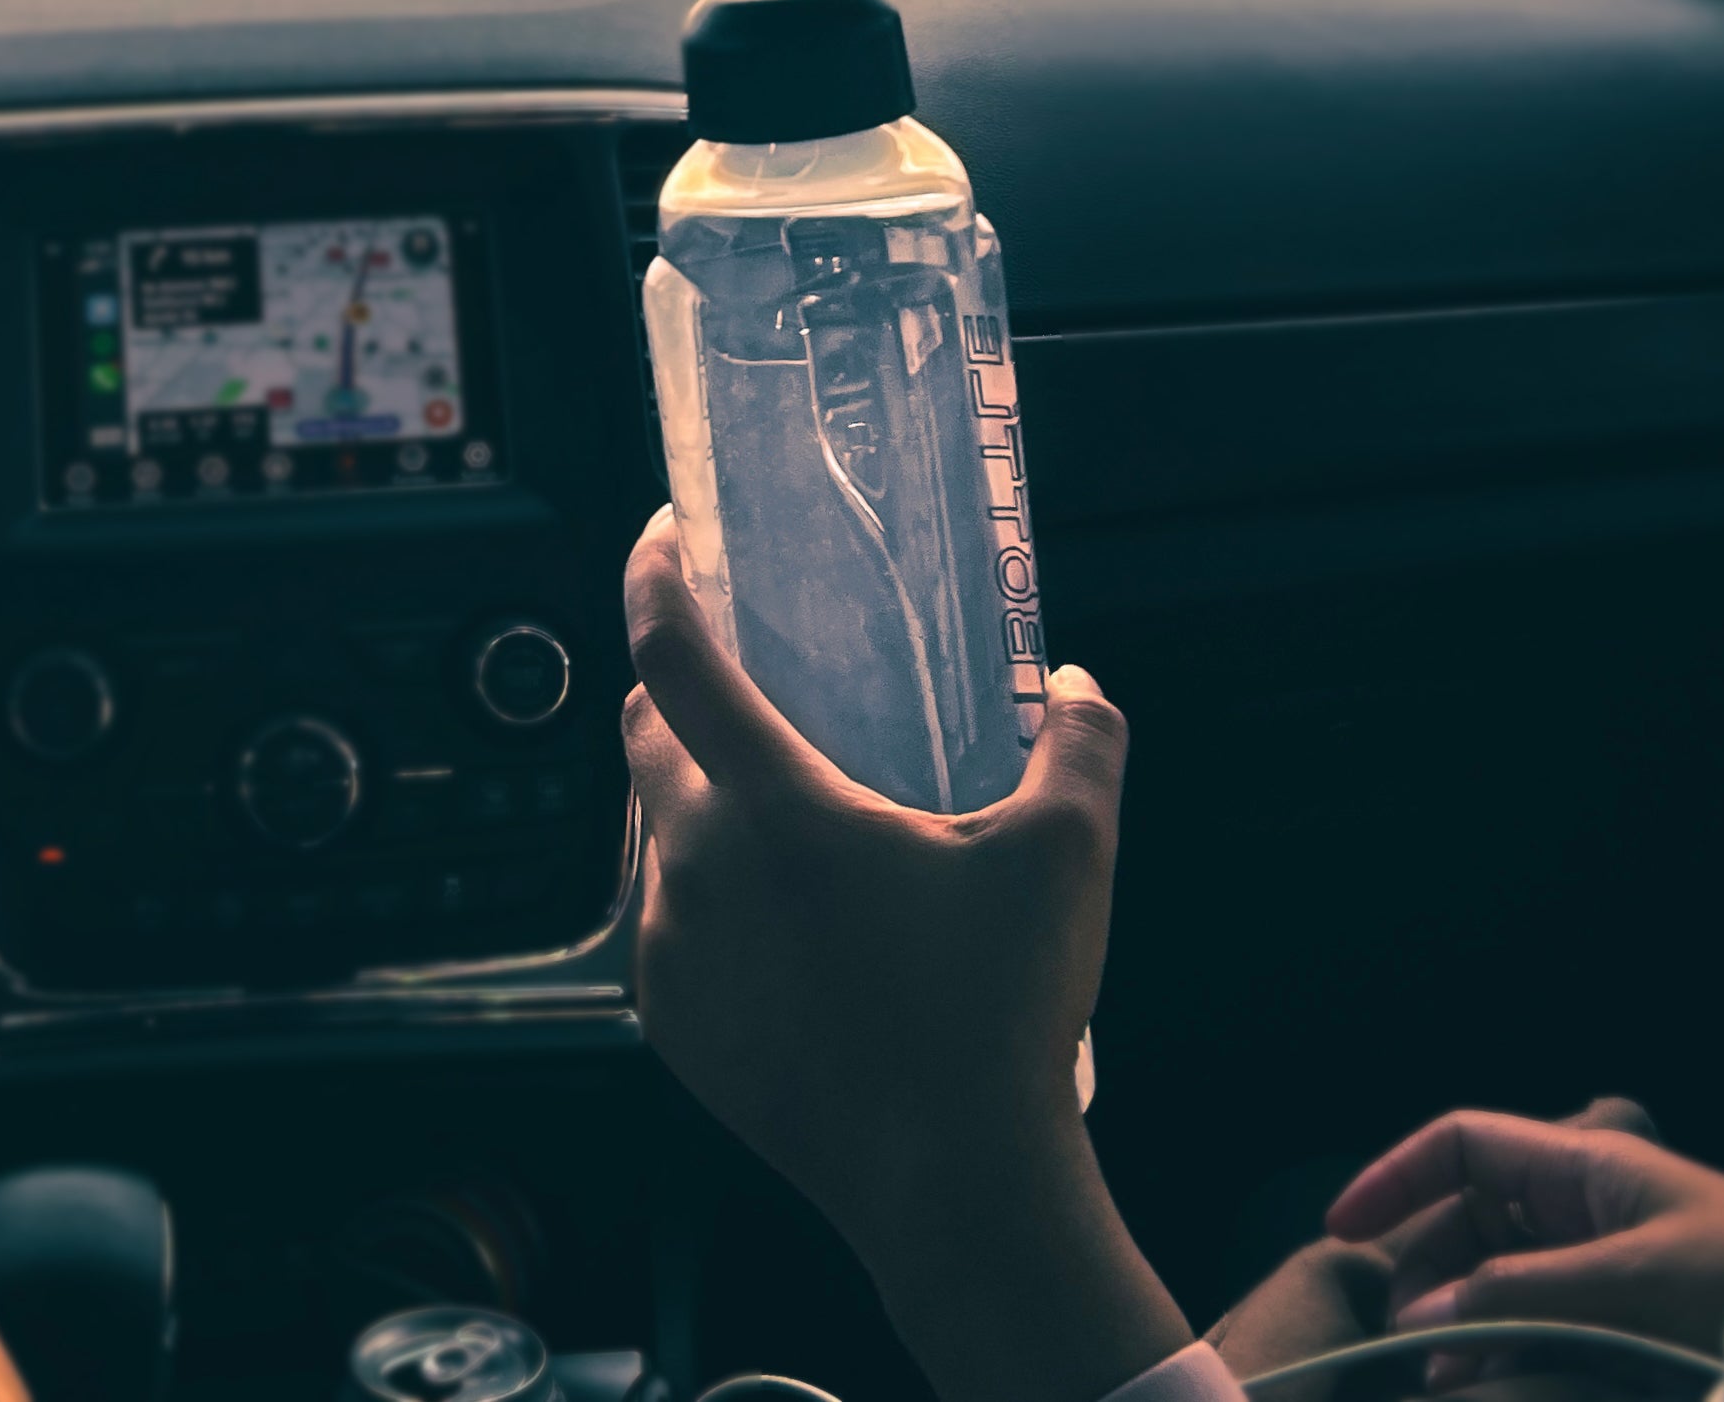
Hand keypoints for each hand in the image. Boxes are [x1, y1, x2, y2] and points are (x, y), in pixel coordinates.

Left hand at [621, 507, 1188, 1401]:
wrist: (954, 1187)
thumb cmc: (1002, 1014)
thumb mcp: (1067, 856)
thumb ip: (1078, 742)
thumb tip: (1075, 681)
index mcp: (774, 807)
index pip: (672, 657)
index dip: (655, 579)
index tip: (664, 536)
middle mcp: (696, 867)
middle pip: (644, 736)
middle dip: (678, 694)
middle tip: (745, 683)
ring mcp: (669, 951)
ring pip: (654, 835)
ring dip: (696, 803)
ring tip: (782, 816)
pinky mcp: (668, 1023)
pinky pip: (664, 925)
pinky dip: (705, 896)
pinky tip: (781, 919)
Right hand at [1212, 1104, 1653, 1398]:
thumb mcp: (1631, 1283)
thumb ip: (1523, 1293)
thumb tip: (1425, 1317)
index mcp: (1584, 1169)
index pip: (1460, 1145)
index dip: (1394, 1178)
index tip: (1342, 1230)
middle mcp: (1585, 1209)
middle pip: (1470, 1219)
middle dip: (1426, 1274)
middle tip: (1409, 1339)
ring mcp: (1604, 1269)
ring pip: (1498, 1282)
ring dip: (1461, 1323)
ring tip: (1450, 1375)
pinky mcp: (1622, 1325)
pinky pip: (1538, 1326)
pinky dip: (1504, 1350)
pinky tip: (1491, 1382)